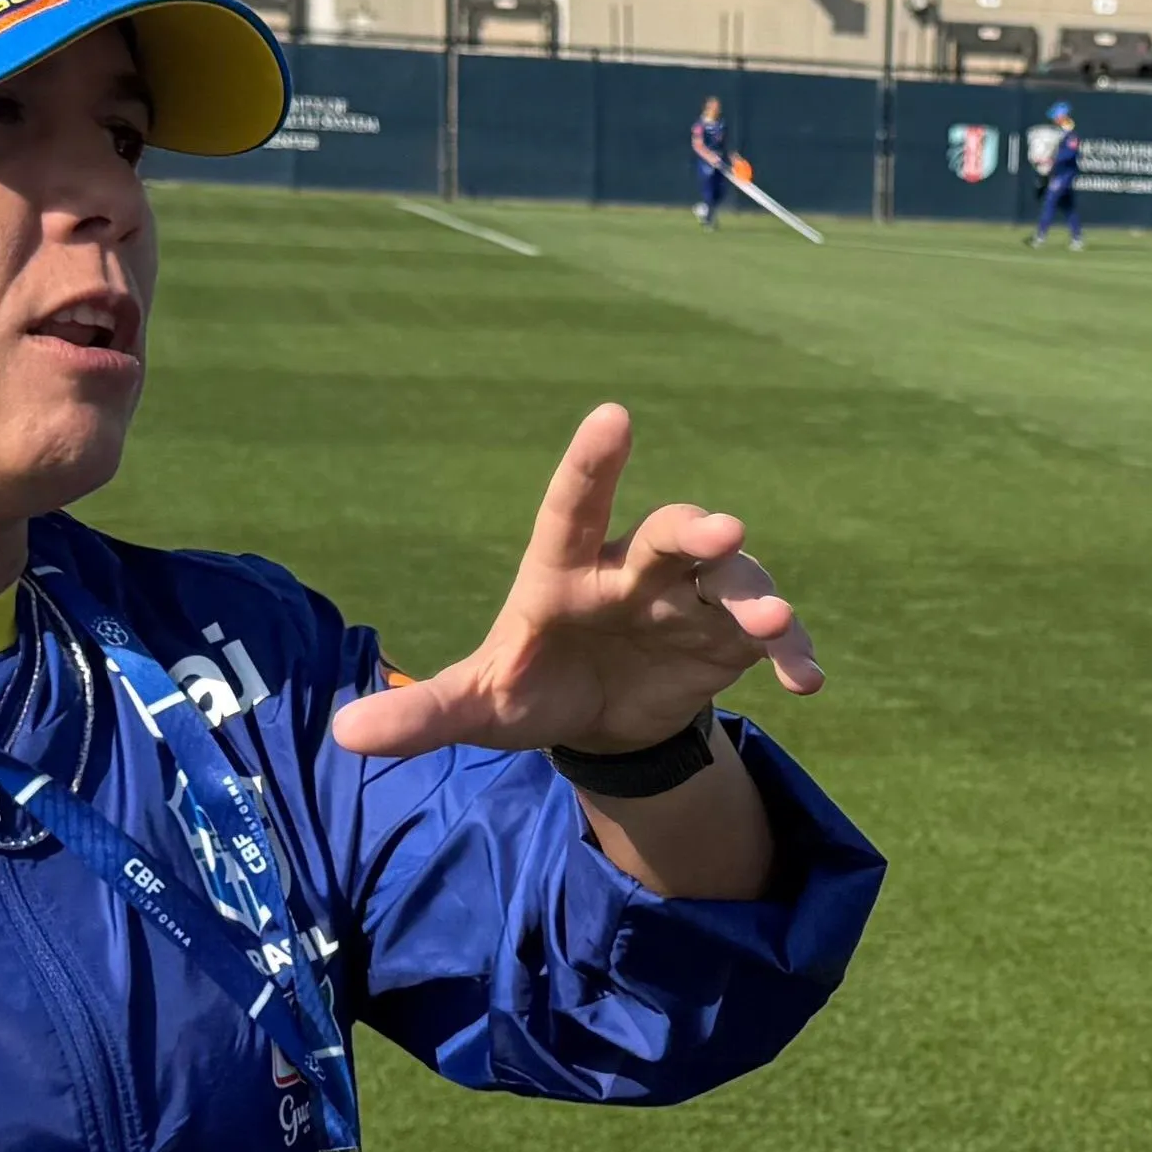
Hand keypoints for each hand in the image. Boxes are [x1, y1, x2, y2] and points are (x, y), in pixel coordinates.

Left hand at [330, 402, 822, 760]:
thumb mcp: (480, 707)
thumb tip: (344, 735)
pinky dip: (793, 651)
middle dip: (698, 529)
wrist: (601, 721)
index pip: (574, 507)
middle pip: (668, 533)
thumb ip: (424, 715)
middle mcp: (633, 568)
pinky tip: (807, 681)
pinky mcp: (729, 636)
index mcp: (565, 570)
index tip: (613, 416)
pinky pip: (771, 636)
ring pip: (730, 579)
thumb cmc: (534, 689)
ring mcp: (688, 597)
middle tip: (723, 529)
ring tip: (772, 624)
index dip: (592, 464)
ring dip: (755, 594)